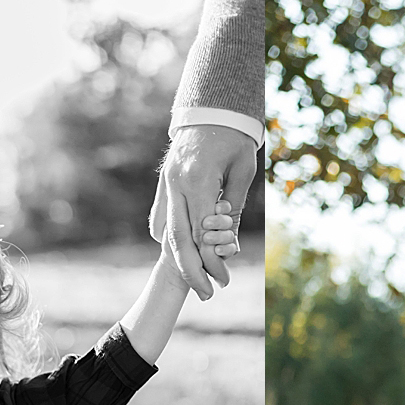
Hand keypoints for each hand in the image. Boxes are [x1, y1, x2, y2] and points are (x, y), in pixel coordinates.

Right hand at [150, 124, 257, 299]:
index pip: (201, 232)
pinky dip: (169, 238)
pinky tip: (184, 251)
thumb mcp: (243, 172)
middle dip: (191, 270)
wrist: (211, 111)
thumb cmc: (234, 139)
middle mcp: (176, 184)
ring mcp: (166, 184)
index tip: (222, 280)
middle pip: (178, 238)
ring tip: (197, 278)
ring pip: (164, 230)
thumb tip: (228, 243)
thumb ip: (234, 207)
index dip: (212, 260)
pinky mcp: (163, 184)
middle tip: (206, 294)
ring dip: (179, 256)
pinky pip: (161, 218)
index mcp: (198, 180)